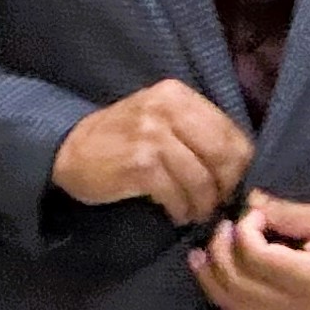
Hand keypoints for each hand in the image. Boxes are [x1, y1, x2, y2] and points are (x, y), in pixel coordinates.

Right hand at [52, 81, 250, 225]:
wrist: (70, 150)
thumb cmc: (122, 139)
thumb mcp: (159, 119)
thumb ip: (196, 131)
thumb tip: (239, 166)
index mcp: (178, 95)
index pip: (231, 134)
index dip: (238, 166)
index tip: (230, 184)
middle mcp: (167, 109)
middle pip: (223, 156)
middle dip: (226, 187)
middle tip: (217, 204)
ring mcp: (152, 135)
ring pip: (202, 180)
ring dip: (202, 205)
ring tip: (194, 213)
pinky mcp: (139, 164)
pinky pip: (176, 194)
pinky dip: (181, 211)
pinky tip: (175, 214)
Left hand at [188, 192, 309, 309]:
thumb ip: (288, 213)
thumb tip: (250, 201)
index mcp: (307, 277)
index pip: (254, 255)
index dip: (244, 228)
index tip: (255, 212)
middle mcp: (297, 306)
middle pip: (239, 284)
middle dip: (221, 252)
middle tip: (224, 226)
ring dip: (213, 285)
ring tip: (199, 258)